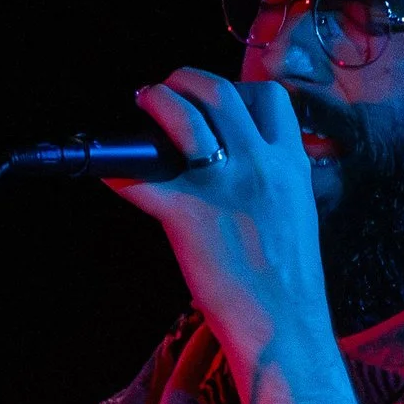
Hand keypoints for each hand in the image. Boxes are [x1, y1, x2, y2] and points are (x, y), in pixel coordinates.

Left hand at [109, 71, 328, 364]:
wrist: (284, 322)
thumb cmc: (287, 278)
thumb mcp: (295, 214)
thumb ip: (273, 182)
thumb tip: (236, 166)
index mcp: (290, 165)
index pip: (269, 99)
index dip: (236, 89)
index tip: (215, 97)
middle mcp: (260, 165)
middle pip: (220, 93)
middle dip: (187, 80)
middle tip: (166, 88)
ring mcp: (223, 187)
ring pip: (184, 119)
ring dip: (157, 102)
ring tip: (144, 103)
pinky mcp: (187, 215)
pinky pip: (141, 180)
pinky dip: (118, 171)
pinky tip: (108, 171)